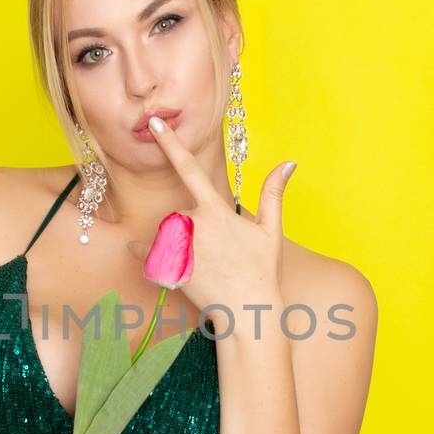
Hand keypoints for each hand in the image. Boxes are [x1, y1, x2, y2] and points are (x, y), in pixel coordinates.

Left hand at [125, 113, 295, 316]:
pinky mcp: (166, 266)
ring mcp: (177, 245)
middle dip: (193, 229)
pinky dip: (145, 252)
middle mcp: (193, 223)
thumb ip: (273, 193)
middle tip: (217, 256)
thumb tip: (288, 163)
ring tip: (205, 267)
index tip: (154, 122)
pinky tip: (161, 261)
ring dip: (180, 244)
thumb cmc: (262, 272)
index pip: (189, 168)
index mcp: (216, 210)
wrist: (246, 311)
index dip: (170, 143)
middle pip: (182, 214)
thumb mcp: (270, 230)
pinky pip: (146, 252)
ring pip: (169, 233)